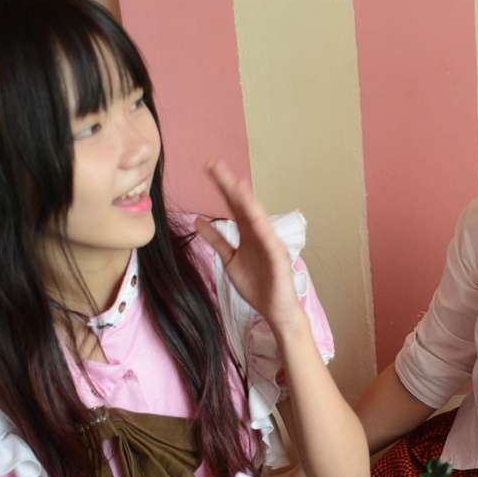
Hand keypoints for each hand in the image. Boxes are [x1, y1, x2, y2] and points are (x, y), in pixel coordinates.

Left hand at [195, 160, 304, 335]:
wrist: (276, 311)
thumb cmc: (257, 285)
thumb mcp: (230, 260)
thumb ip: (216, 240)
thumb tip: (198, 221)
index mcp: (247, 233)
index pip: (233, 205)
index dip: (222, 186)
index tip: (208, 167)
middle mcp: (259, 234)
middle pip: (244, 205)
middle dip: (231, 185)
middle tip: (216, 165)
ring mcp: (270, 245)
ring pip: (258, 220)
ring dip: (248, 202)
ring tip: (236, 185)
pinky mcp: (279, 261)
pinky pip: (270, 244)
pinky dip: (264, 231)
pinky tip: (256, 218)